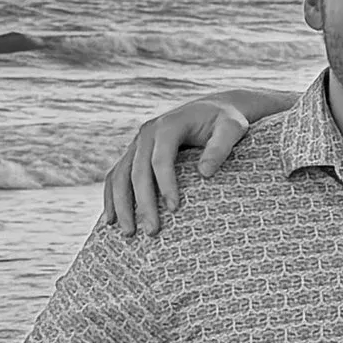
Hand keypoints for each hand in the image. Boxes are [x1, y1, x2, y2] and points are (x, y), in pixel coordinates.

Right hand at [100, 99, 252, 240]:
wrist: (211, 109)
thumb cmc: (225, 121)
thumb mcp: (232, 128)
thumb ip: (221, 147)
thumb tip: (205, 173)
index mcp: (169, 125)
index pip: (161, 158)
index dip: (166, 185)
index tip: (175, 210)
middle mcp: (147, 132)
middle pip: (137, 171)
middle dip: (143, 203)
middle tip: (152, 231)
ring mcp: (137, 143)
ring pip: (120, 175)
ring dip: (121, 205)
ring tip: (130, 233)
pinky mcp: (134, 154)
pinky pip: (115, 176)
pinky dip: (111, 197)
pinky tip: (110, 220)